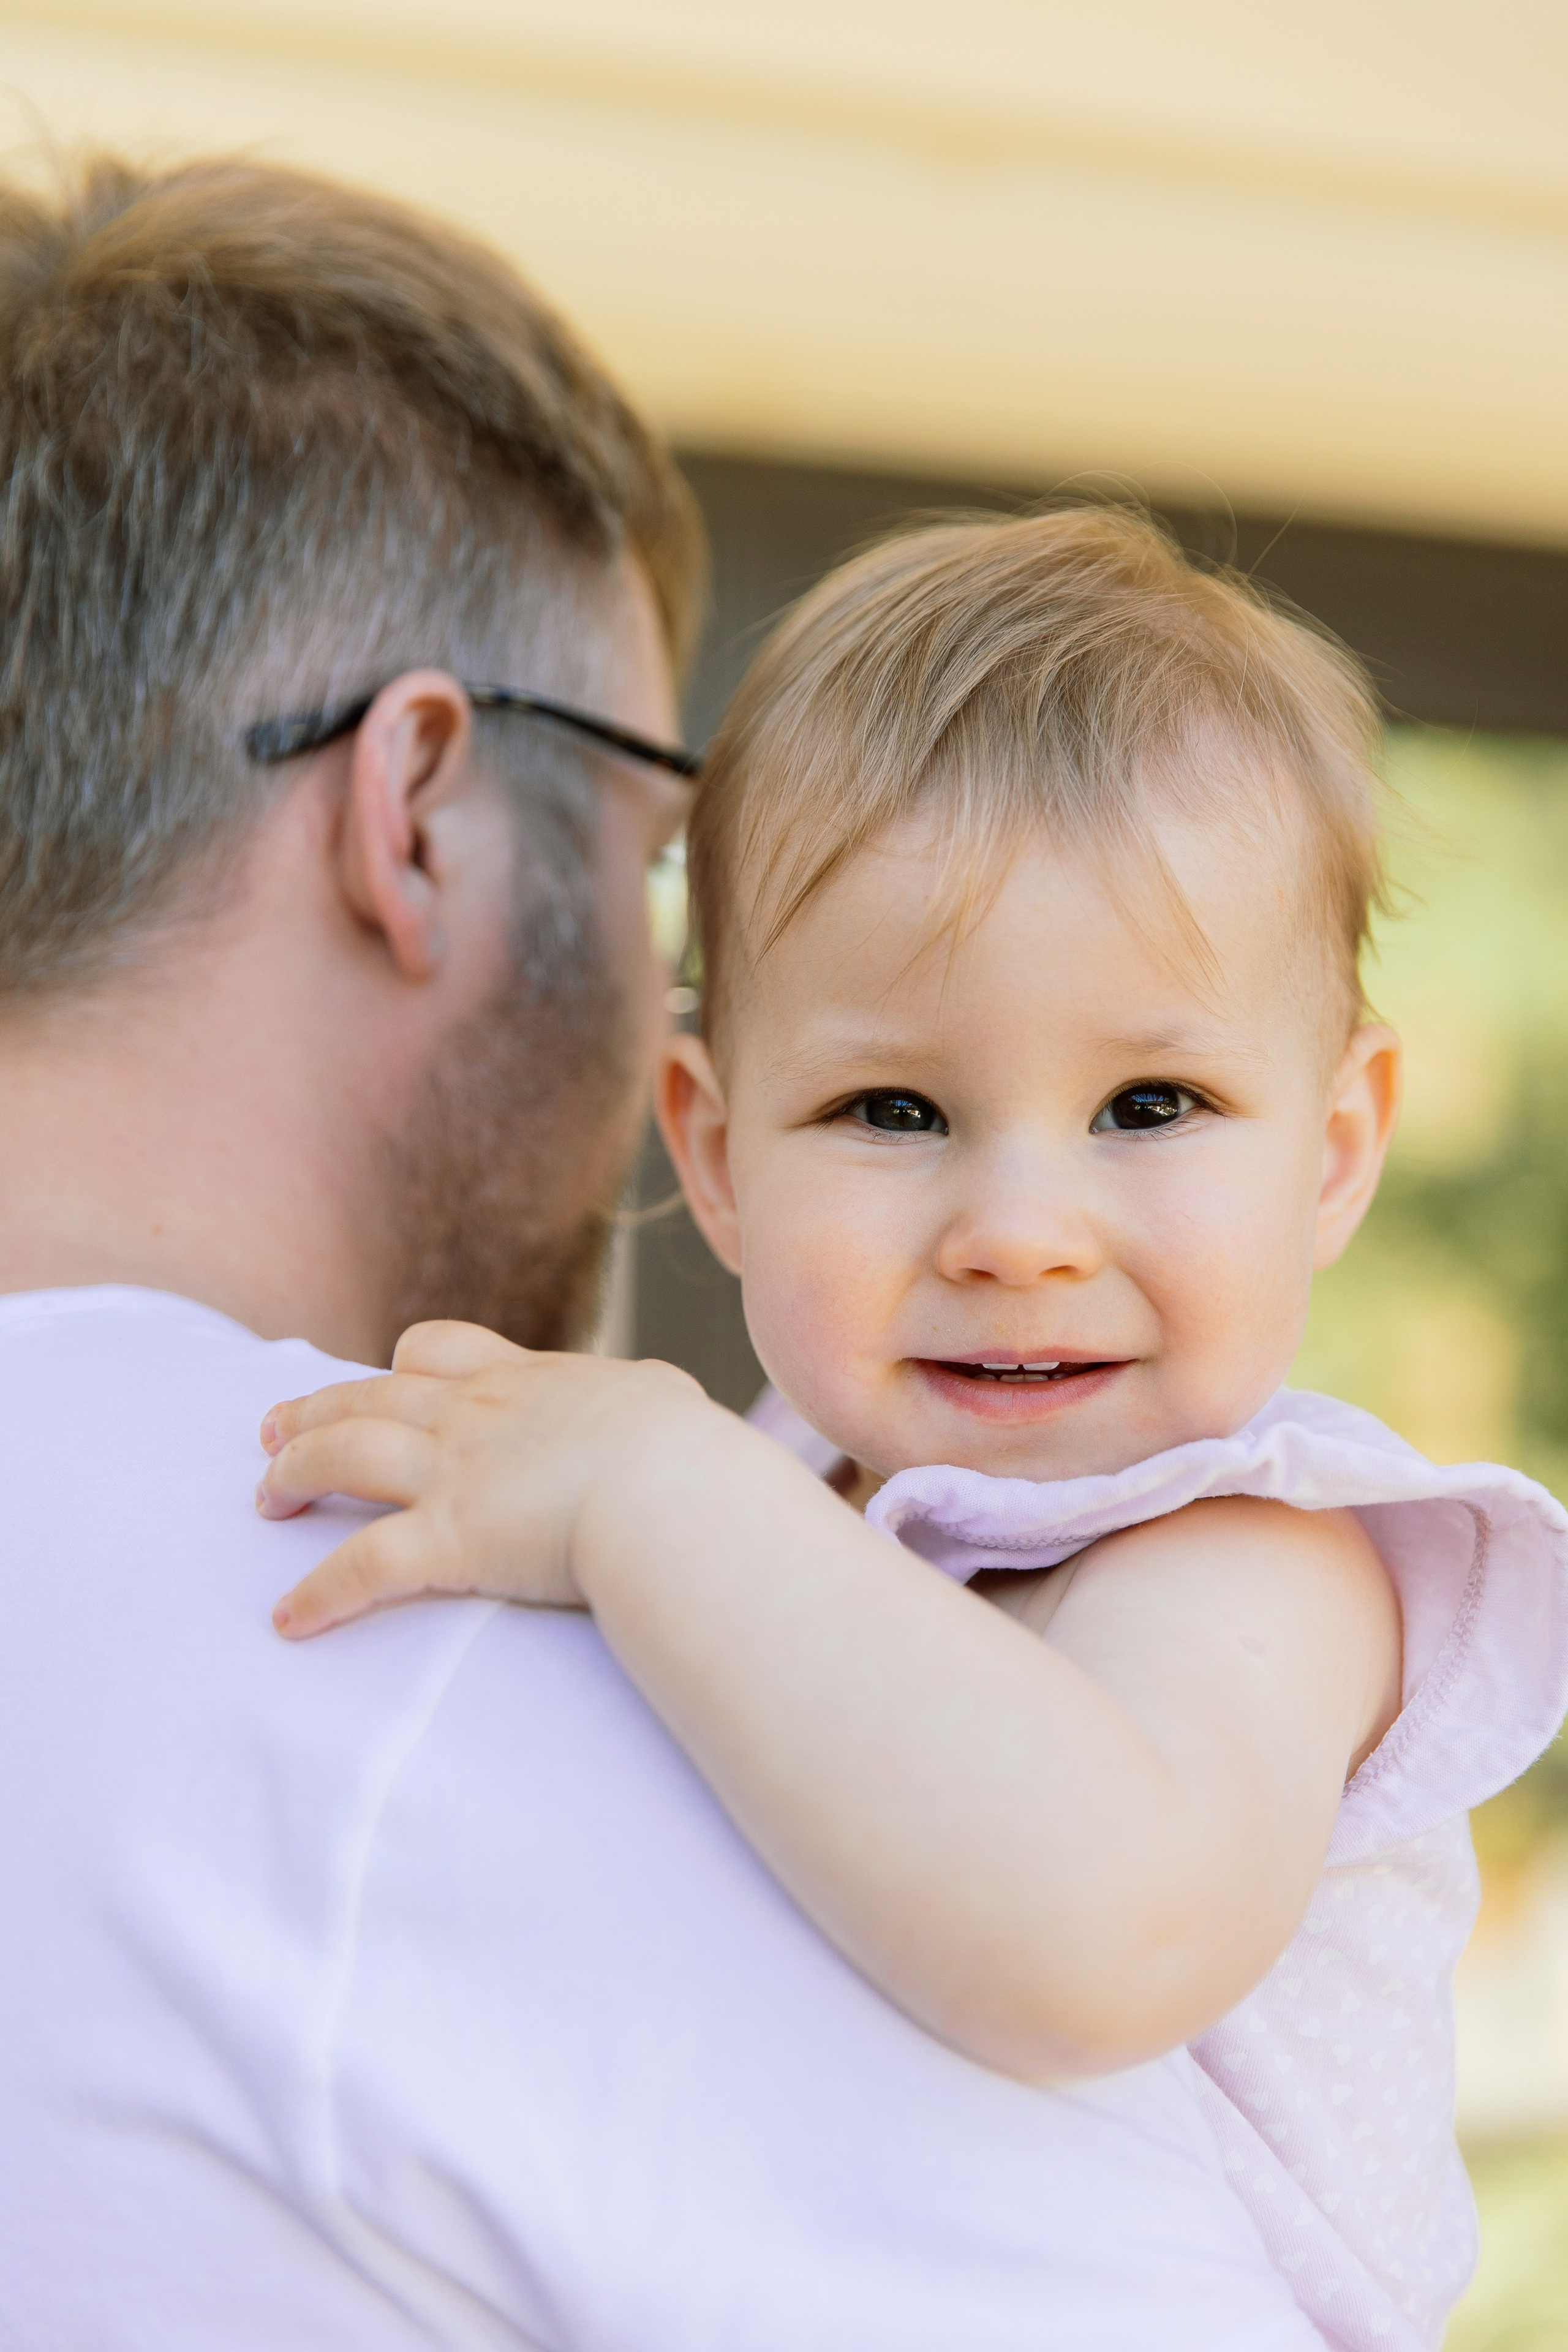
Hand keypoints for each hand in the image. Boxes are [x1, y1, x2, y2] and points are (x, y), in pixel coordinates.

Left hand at [257, 1320, 712, 1638]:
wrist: (672, 1487)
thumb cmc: (686, 1451)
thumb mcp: (668, 1401)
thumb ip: (651, 1398)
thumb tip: (666, 1401)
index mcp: (524, 1383)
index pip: (439, 1349)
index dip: (398, 1367)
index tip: (380, 1379)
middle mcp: (473, 1418)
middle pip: (369, 1397)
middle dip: (313, 1410)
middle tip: (269, 1427)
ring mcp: (453, 1474)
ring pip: (343, 1456)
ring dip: (294, 1473)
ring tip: (265, 1498)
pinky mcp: (447, 1539)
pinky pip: (361, 1566)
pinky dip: (318, 1594)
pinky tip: (289, 1619)